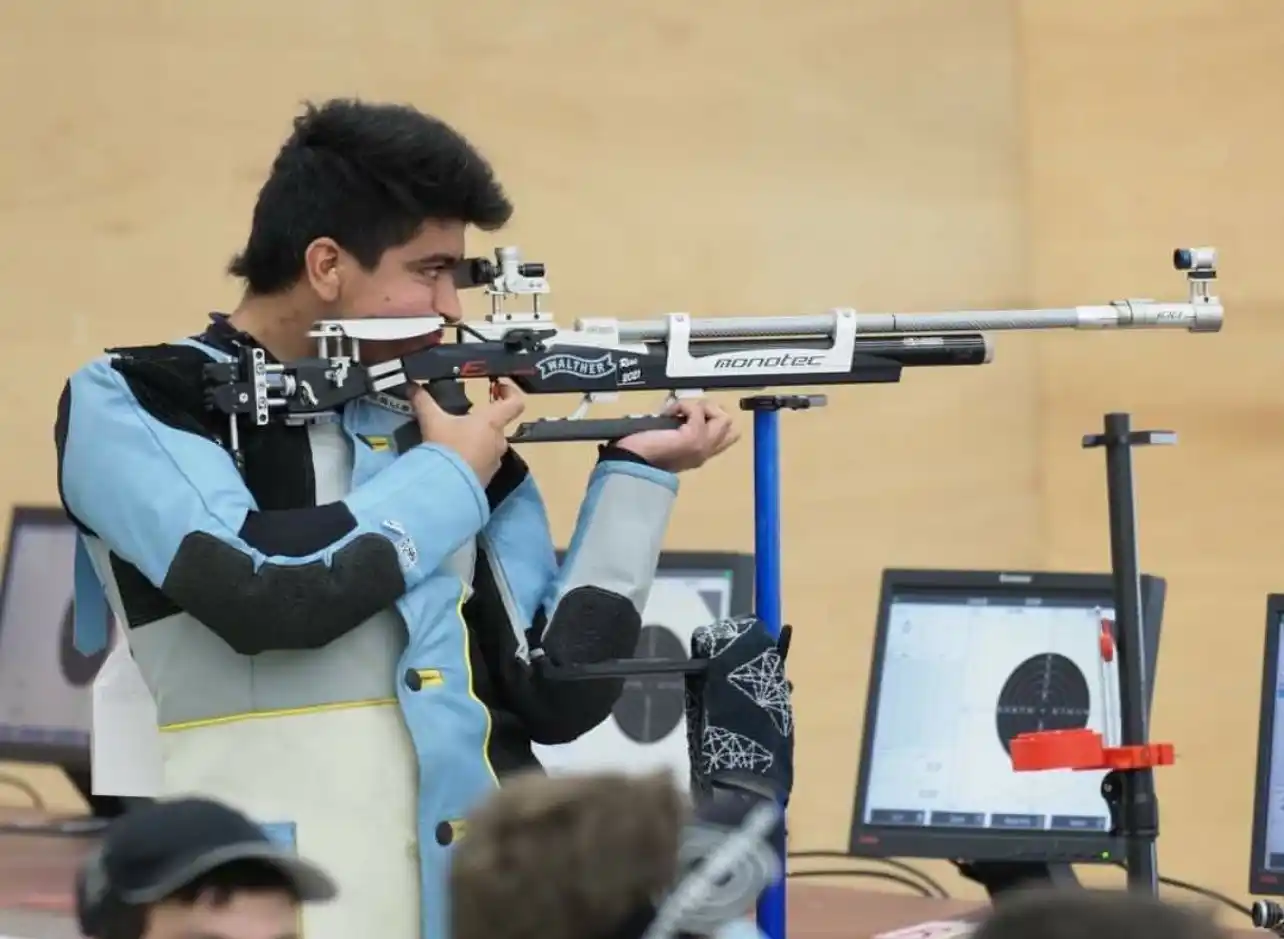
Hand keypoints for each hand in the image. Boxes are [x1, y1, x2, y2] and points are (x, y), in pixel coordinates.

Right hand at [409, 381, 525, 483]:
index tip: (499, 387)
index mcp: (492, 422)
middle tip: (465, 417)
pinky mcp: (488, 476)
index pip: (516, 403)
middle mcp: (499, 440)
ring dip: (478, 439)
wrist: (447, 487)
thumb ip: (423, 401)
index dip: (511, 392)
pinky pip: (484, 461)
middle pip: (499, 424)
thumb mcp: (432, 421)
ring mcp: (495, 460)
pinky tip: (456, 458)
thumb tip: (412, 387)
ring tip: (457, 439)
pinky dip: (474, 457)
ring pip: (491, 444)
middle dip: (484, 420)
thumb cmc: (446, 447)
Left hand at [614, 398, 739, 471]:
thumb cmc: (641, 452)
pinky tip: (668, 413)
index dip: (713, 418)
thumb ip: (681, 432)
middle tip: (687, 412)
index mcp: (700, 455)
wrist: (630, 462)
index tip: (689, 415)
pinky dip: (683, 404)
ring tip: (677, 412)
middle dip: (711, 410)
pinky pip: (698, 410)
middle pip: (728, 423)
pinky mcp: (693, 437)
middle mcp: (705, 452)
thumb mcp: (667, 441)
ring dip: (698, 407)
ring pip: (722, 416)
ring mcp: (702, 445)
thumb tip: (682, 413)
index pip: (728, 435)